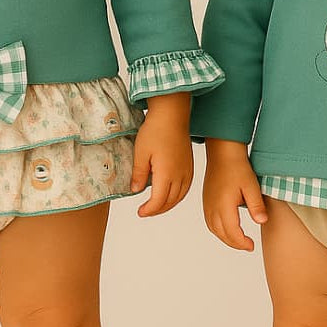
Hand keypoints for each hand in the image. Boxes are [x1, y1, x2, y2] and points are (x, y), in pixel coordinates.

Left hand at [130, 92, 193, 216]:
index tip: (140, 212)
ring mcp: (187, 170)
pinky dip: (177, 196)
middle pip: (170, 201)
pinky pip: (186, 188)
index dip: (149, 210)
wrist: (172, 114)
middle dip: (157, 210)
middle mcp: (180, 175)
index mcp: (166, 174)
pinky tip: (170, 194)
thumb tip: (136, 191)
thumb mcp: (140, 152)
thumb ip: (138, 174)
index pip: (158, 201)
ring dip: (168, 204)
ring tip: (156, 206)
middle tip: (145, 211)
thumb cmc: (156, 130)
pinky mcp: (190, 165)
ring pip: (180, 196)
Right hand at [202, 138, 266, 250]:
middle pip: (222, 234)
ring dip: (226, 238)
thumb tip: (262, 221)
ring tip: (239, 240)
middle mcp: (212, 208)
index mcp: (224, 205)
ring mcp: (207, 204)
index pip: (232, 232)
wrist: (222, 153)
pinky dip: (219, 230)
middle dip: (235, 243)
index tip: (252, 246)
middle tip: (248, 246)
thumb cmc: (237, 167)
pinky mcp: (206, 201)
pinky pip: (210, 222)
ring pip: (214, 230)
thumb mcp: (251, 186)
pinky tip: (228, 229)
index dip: (242, 243)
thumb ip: (256, 205)